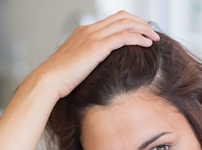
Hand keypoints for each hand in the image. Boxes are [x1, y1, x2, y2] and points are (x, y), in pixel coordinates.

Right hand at [34, 10, 159, 98]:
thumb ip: (84, 61)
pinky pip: (124, 37)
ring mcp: (92, 37)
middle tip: (151, 33)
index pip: (111, 20)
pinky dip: (139, 38)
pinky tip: (147, 45)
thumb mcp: (72, 66)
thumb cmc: (58, 79)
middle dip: (140, 23)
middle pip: (122, 17)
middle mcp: (89, 30)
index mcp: (83, 32)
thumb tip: (92, 69)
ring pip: (126, 23)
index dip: (129, 23)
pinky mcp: (97, 47)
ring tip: (154, 38)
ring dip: (143, 29)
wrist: (48, 81)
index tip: (140, 33)